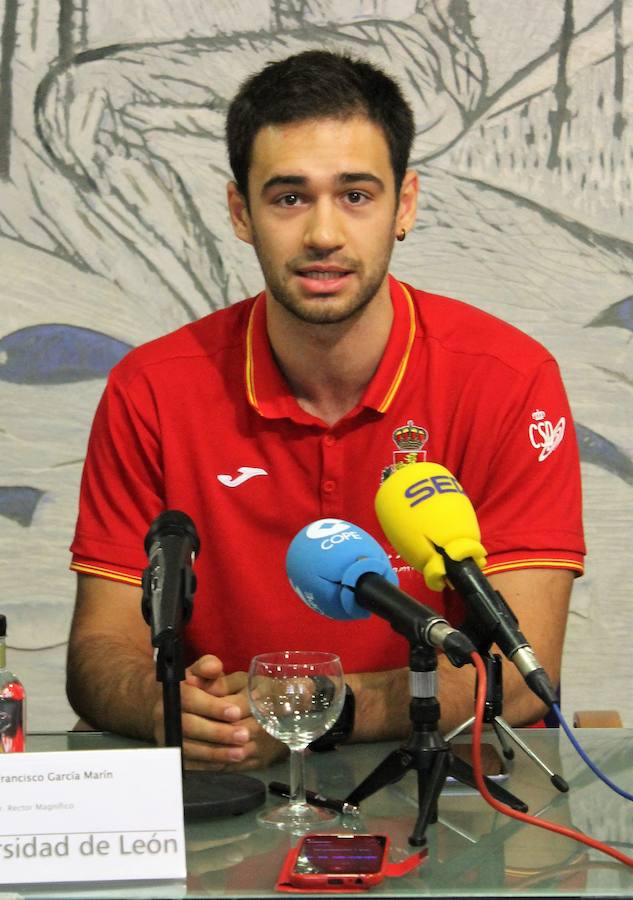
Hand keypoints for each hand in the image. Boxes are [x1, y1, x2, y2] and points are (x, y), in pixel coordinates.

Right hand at [152, 655, 285, 770]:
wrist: (167, 704)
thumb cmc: (192, 685)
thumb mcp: (199, 671)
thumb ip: (207, 666)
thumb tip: (214, 667)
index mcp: (174, 692)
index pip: (190, 699)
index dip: (213, 707)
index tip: (236, 712)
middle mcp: (165, 714)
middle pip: (190, 726)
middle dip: (218, 732)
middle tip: (244, 735)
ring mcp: (166, 735)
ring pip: (189, 747)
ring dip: (216, 752)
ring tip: (240, 752)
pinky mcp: (171, 753)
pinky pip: (188, 763)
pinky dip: (207, 765)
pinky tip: (227, 763)